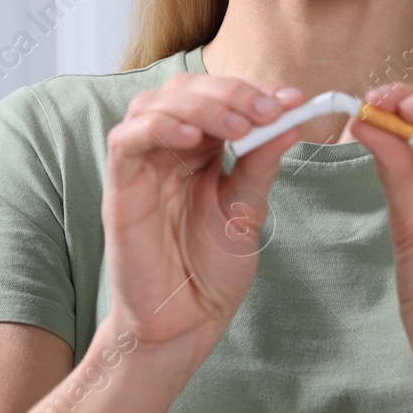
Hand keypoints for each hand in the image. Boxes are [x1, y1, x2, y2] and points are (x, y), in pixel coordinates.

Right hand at [102, 73, 306, 356]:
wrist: (185, 322)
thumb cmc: (209, 270)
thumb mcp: (247, 210)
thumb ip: (260, 165)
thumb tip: (292, 120)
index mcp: (199, 149)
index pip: (218, 97)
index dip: (253, 90)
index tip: (293, 98)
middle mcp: (167, 149)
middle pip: (185, 90)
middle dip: (230, 92)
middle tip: (268, 109)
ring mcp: (141, 165)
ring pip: (154, 104)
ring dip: (199, 104)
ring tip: (239, 124)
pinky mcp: (119, 188)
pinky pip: (126, 141)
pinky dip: (156, 127)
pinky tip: (190, 135)